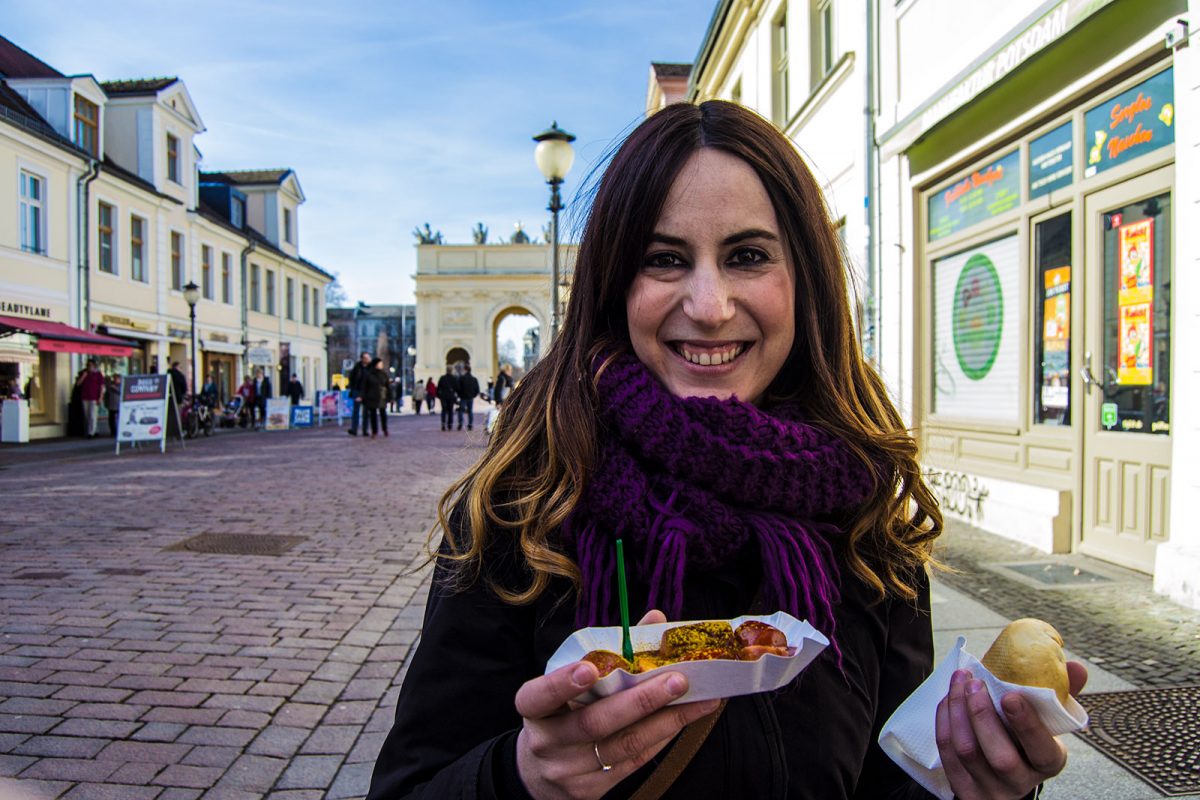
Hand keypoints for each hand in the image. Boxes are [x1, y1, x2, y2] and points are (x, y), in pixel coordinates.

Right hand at [515, 610, 716, 799]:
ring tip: (701, 700)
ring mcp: (569, 770)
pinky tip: (684, 719)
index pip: (540, 696)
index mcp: (533, 709)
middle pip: (595, 722)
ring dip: (667, 720)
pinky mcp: (592, 790)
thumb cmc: (561, 712)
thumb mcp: (567, 682)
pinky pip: (634, 761)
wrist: (540, 773)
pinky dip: (662, 737)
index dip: (562, 683)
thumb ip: (608, 649)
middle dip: (640, 700)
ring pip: (623, 745)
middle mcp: (547, 742)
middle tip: (678, 679)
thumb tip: (655, 619)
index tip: (589, 668)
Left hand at [936, 661, 1086, 798]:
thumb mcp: (1048, 721)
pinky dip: (944, 722)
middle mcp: (1020, 783)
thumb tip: (1077, 666)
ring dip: (958, 711)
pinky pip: (948, 754)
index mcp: (1047, 763)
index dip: (1026, 725)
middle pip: (1000, 757)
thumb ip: (1062, 693)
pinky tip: (948, 699)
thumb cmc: (1026, 736)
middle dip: (983, 715)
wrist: (1002, 773)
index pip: (1041, 751)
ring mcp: (990, 788)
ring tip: (959, 682)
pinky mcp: (964, 788)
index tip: (1011, 696)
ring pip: (968, 752)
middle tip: (974, 682)